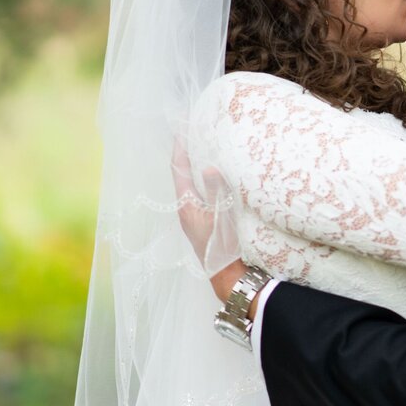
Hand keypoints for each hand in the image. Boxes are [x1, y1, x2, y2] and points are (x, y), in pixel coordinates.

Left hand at [171, 138, 245, 301]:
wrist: (226, 274)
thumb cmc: (222, 247)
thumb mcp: (221, 216)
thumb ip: (215, 192)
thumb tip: (208, 167)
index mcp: (187, 205)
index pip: (179, 170)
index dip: (180, 150)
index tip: (181, 131)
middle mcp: (187, 209)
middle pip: (183, 176)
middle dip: (187, 155)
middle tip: (193, 135)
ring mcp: (194, 216)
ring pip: (192, 185)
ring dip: (195, 168)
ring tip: (203, 150)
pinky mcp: (203, 221)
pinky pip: (200, 193)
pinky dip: (204, 181)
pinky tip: (214, 178)